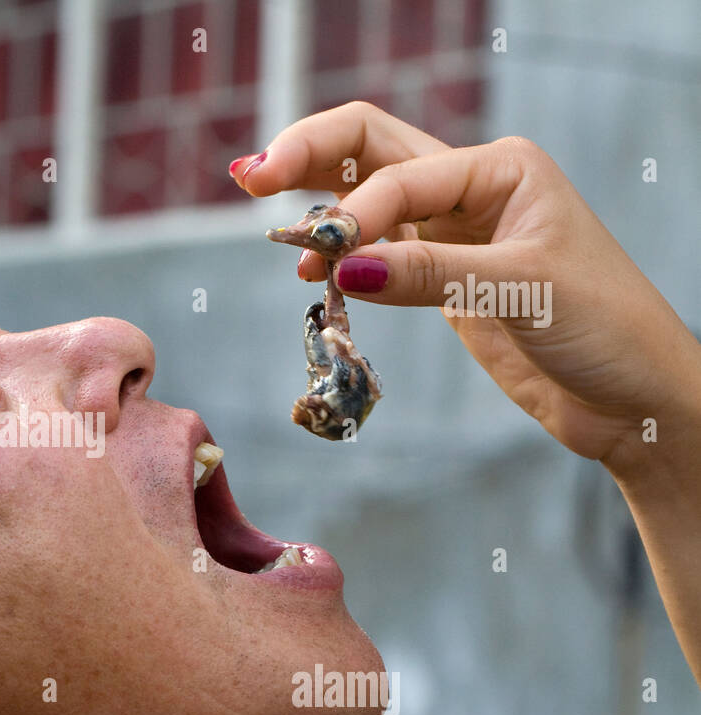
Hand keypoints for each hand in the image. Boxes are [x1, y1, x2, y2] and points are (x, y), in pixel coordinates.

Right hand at [230, 101, 700, 480]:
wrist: (634, 396)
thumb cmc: (605, 329)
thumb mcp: (521, 291)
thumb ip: (431, 274)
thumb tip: (343, 268)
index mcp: (501, 168)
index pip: (398, 171)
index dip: (354, 211)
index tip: (324, 258)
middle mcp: (472, 188)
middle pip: (370, 150)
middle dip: (308, 158)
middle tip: (250, 176)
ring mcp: (453, 233)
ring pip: (366, 199)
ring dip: (317, 208)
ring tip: (276, 236)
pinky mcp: (441, 278)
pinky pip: (375, 254)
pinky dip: (338, 260)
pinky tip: (310, 276)